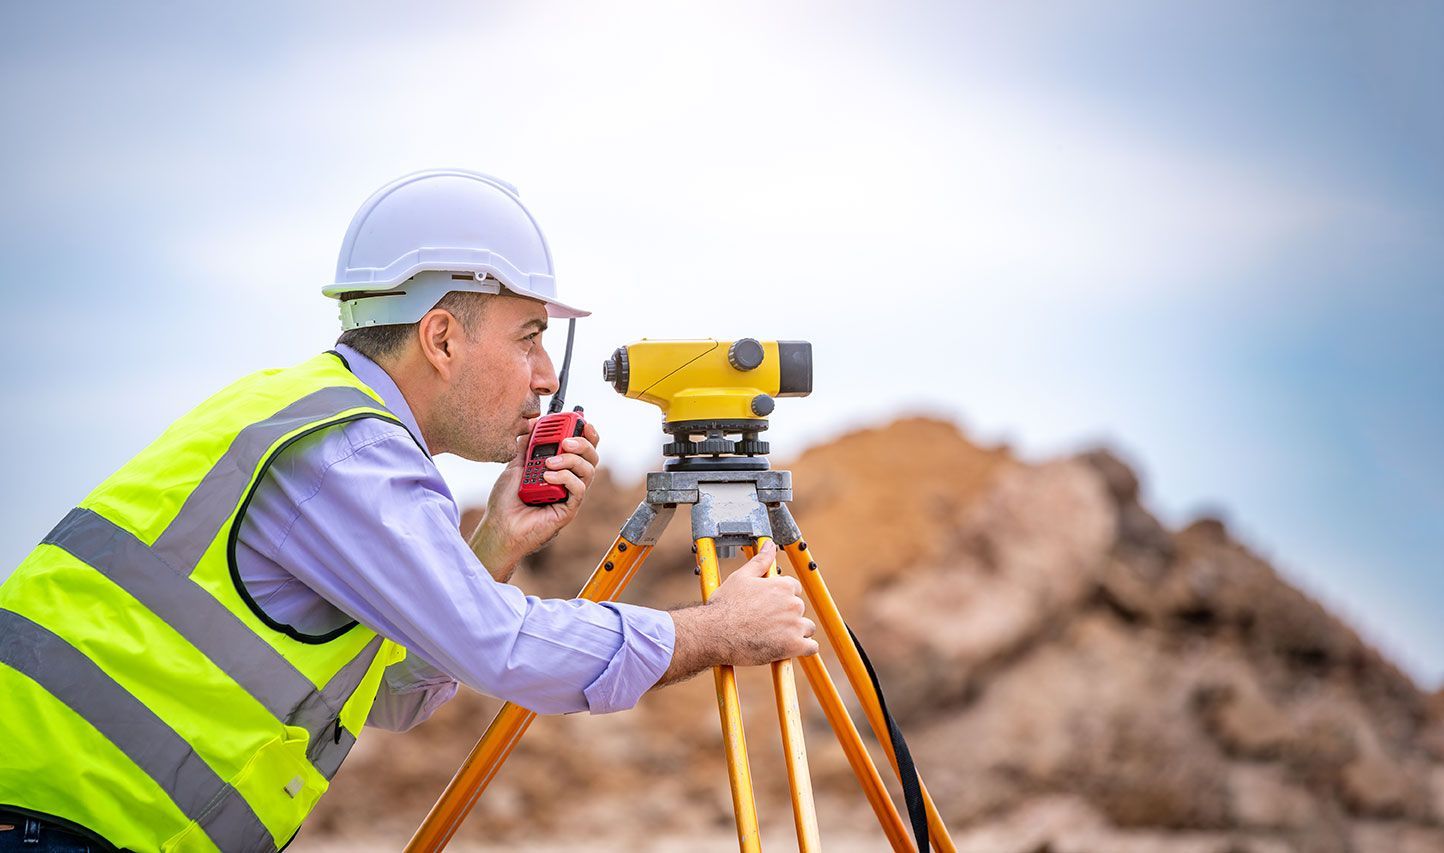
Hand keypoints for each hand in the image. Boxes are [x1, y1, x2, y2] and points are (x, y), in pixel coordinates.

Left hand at [469, 418, 600, 579]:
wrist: (498, 525)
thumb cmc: (506, 501)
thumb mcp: (515, 465)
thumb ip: (526, 445)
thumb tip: (532, 423)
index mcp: (560, 469)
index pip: (582, 449)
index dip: (587, 434)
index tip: (582, 421)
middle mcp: (568, 481)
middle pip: (592, 457)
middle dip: (583, 444)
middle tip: (565, 441)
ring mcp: (570, 496)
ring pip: (588, 471)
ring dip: (571, 461)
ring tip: (548, 463)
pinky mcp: (569, 509)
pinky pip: (578, 489)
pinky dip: (565, 478)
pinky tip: (547, 477)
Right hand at [707, 542, 818, 664]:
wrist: (716, 633)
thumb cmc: (726, 606)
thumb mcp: (741, 577)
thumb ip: (760, 561)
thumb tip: (769, 545)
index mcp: (783, 586)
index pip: (794, 589)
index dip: (781, 597)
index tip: (770, 605)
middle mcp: (792, 604)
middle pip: (798, 608)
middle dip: (786, 615)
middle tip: (766, 622)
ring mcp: (795, 626)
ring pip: (806, 628)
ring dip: (796, 632)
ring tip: (775, 636)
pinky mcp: (794, 646)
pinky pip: (811, 647)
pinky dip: (803, 648)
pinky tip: (789, 648)